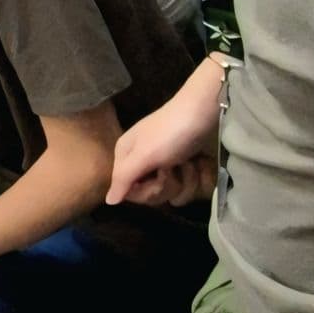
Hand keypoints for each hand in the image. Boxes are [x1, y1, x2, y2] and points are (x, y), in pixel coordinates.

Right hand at [108, 61, 224, 208]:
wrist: (205, 111)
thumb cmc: (170, 132)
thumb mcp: (143, 155)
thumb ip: (123, 178)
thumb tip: (108, 201)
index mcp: (127, 158)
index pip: (128, 193)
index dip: (144, 191)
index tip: (156, 179)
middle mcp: (144, 162)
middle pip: (153, 195)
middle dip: (168, 186)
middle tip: (174, 167)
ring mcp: (167, 164)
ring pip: (175, 193)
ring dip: (187, 180)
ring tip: (191, 161)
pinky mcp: (187, 165)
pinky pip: (191, 186)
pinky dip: (199, 176)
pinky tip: (201, 162)